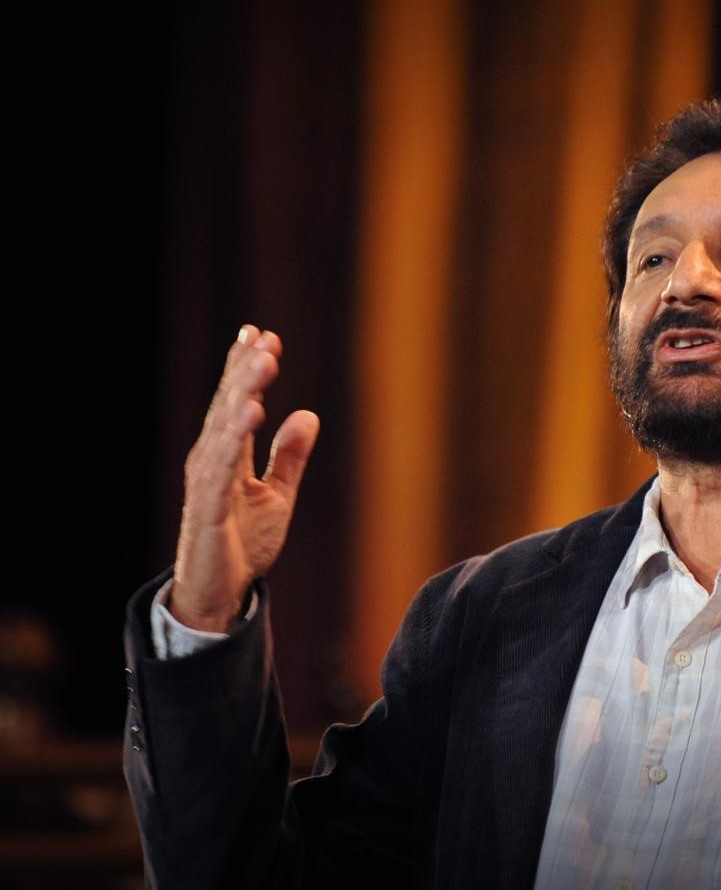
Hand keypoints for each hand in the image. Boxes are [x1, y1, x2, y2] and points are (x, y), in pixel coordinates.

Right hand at [171, 326, 319, 630]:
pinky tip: (252, 412)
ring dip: (243, 392)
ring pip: (225, 428)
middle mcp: (212, 460)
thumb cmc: (243, 542)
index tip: (261, 334)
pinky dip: (236, 437)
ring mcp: (208, 482)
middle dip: (246, 370)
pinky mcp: (210, 507)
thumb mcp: (278, 494)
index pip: (236, 402)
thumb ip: (289, 456)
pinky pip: (224, 466)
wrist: (220, 592)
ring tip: (262, 363)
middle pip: (229, 406)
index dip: (245, 368)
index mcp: (227, 454)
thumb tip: (308, 414)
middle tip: (264, 338)